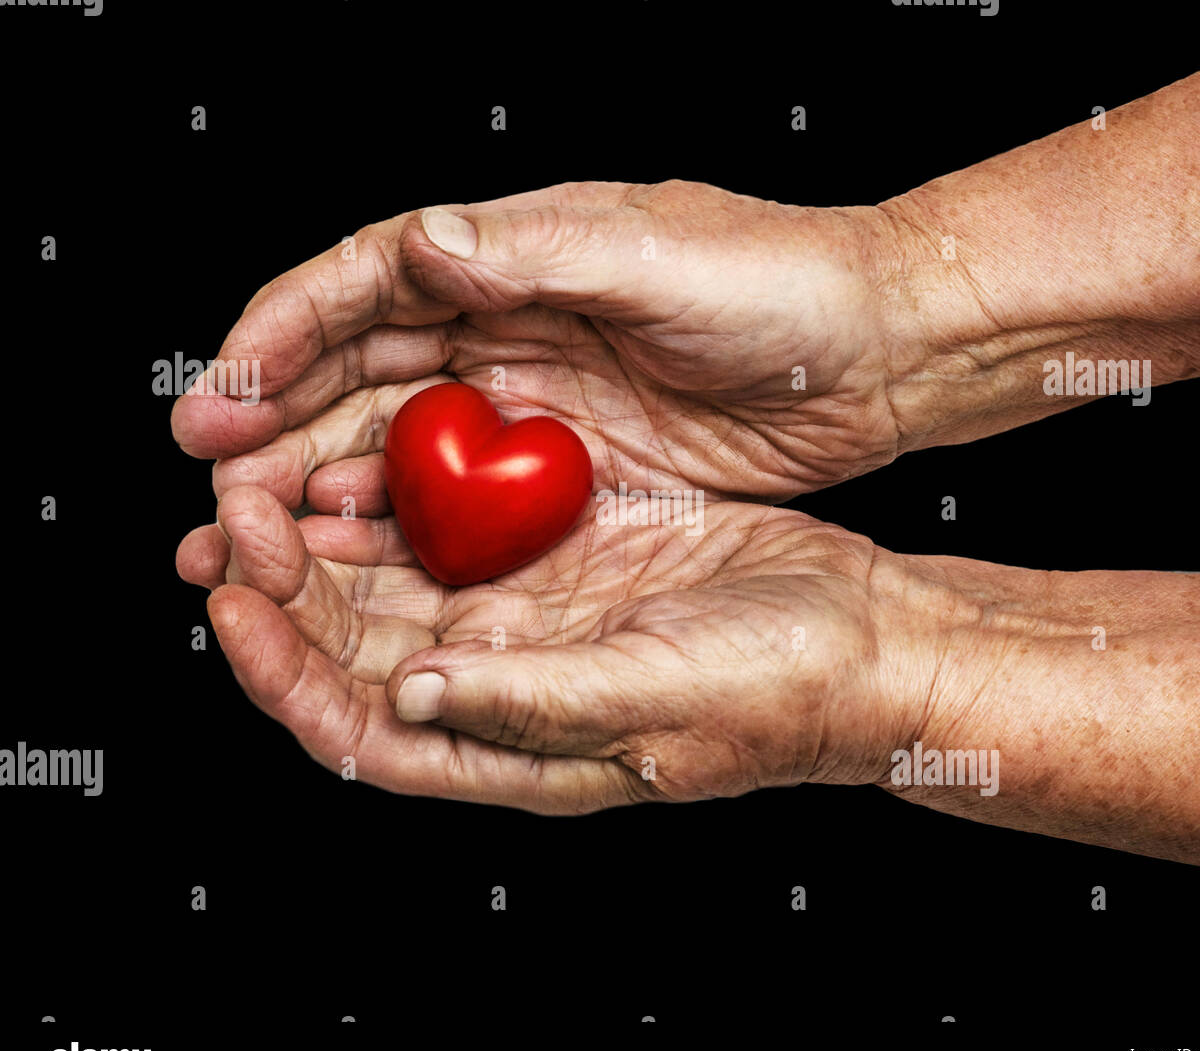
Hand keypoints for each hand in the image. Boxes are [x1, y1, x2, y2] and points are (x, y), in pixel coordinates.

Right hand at [170, 180, 933, 505]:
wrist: (876, 355)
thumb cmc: (788, 286)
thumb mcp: (660, 257)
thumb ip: (537, 253)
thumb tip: (423, 240)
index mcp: (516, 257)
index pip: (366, 286)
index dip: (282, 335)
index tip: (222, 390)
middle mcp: (509, 327)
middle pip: (359, 372)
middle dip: (276, 422)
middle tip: (215, 481)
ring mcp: (533, 403)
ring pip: (396, 441)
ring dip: (321, 482)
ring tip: (256, 529)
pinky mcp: (566, 469)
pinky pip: (460, 498)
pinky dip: (401, 524)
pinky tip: (356, 553)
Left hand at [176, 484, 937, 811]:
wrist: (863, 634)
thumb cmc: (780, 692)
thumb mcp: (654, 699)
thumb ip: (530, 702)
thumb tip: (412, 694)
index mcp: (513, 745)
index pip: (360, 730)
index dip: (283, 675)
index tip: (234, 606)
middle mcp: (508, 682)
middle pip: (357, 649)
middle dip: (286, 589)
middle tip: (238, 517)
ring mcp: (536, 615)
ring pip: (398, 582)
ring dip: (333, 539)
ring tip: (277, 479)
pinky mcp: (568, 555)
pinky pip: (466, 528)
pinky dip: (416, 497)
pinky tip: (382, 456)